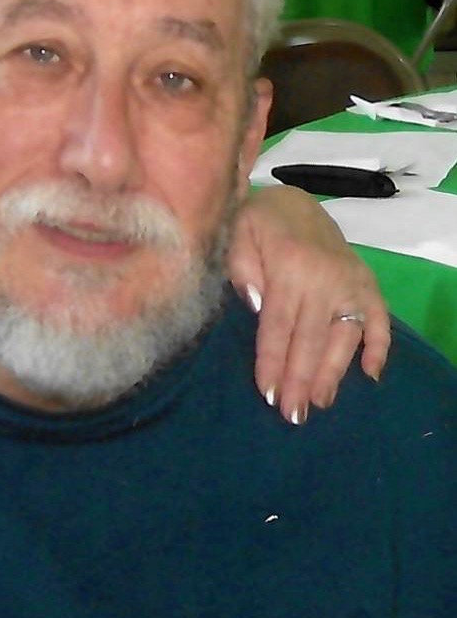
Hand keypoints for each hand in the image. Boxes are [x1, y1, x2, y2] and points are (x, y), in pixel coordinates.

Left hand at [228, 185, 390, 423]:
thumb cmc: (257, 224)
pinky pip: (379, 320)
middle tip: (293, 416)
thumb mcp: (237, 236)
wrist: (293, 201)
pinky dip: (379, 347)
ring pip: (343, 337)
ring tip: (320, 404)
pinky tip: (371, 375)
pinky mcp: (368, 284)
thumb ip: (241, 269)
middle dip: (300, 380)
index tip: (269, 395)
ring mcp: (351, 282)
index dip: (273, 362)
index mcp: (290, 267)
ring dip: (332, 373)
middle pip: (311, 339)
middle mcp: (326, 278)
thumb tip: (256, 307)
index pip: (279, 326)